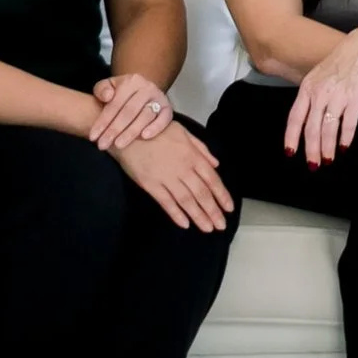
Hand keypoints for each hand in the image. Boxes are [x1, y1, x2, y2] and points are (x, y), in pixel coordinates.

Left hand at [90, 71, 175, 150]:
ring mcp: (159, 98)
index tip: (93, 137)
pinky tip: (144, 137)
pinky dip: (155, 128)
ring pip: (145, 116)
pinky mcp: (168, 109)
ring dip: (131, 132)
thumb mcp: (108, 86)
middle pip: (129, 111)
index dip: (103, 121)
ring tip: (118, 144)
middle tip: (103, 145)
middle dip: (114, 130)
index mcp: (131, 81)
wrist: (142, 91)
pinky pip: (164, 119)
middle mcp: (147, 87)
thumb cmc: (121, 93)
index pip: (115, 104)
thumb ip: (102, 89)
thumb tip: (107, 96)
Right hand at [115, 116, 234, 233]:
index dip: (222, 195)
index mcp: (192, 155)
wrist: (129, 131)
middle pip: (201, 193)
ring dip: (198, 216)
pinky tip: (185, 224)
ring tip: (208, 228)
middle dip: (213, 211)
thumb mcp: (183, 131)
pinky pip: (166, 202)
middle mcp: (182, 168)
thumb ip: (201, 148)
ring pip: (186, 201)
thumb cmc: (157, 129)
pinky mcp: (150, 185)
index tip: (229, 208)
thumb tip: (216, 164)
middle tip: (221, 226)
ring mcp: (166, 178)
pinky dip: (176, 214)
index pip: (212, 179)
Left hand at [284, 38, 357, 168]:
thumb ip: (311, 97)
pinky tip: (344, 147)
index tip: (290, 153)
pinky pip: (348, 123)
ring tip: (329, 159)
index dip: (291, 137)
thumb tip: (306, 121)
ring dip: (328, 148)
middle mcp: (320, 93)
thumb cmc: (340, 64)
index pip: (295, 118)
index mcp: (307, 88)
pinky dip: (346, 137)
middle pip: (312, 128)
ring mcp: (337, 96)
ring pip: (328, 129)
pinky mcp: (355, 98)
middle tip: (314, 165)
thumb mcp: (317, 77)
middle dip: (311, 150)